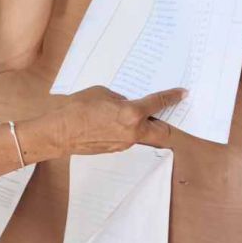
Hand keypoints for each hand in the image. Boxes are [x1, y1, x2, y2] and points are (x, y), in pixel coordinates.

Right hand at [47, 86, 184, 155]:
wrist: (60, 132)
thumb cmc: (77, 109)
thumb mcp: (103, 93)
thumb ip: (120, 98)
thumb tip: (127, 102)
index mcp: (132, 113)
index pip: (158, 103)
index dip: (172, 97)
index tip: (182, 94)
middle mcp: (133, 132)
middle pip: (163, 132)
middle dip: (168, 122)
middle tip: (169, 113)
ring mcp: (125, 144)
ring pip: (146, 136)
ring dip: (146, 126)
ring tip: (138, 114)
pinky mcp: (116, 149)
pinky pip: (130, 139)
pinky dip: (130, 131)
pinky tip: (119, 122)